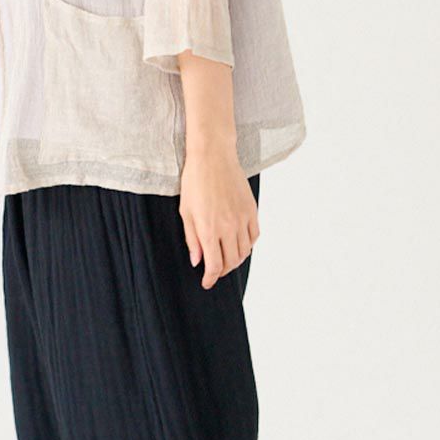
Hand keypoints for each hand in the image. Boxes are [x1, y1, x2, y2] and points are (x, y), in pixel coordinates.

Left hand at [179, 146, 258, 288]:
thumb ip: (192, 239)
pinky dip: (248, 245)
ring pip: (244, 252)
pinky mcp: (251, 210)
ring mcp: (242, 219)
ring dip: (236, 260)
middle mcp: (228, 227)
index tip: (206, 282)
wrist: (213, 156)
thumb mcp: (185, 212)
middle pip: (231, 262)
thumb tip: (197, 261)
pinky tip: (239, 244)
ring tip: (226, 259)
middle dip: (222, 271)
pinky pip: (254, 236)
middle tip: (215, 271)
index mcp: (208, 229)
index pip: (214, 265)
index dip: (211, 278)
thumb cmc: (194, 181)